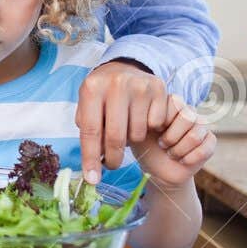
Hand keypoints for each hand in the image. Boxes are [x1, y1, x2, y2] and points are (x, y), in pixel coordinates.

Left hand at [76, 59, 167, 184]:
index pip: (90, 130)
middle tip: (112, 165)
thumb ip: (89, 135)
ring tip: (126, 130)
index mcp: (92, 88)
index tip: (93, 180)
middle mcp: (116, 84)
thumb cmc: (102, 96)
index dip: (91, 158)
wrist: (124, 67)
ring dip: (131, 141)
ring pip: (137, 133)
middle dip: (113, 158)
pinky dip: (148, 128)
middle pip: (115, 136)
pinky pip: (155, 124)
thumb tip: (93, 171)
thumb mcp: (88, 108)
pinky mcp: (159, 88)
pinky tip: (141, 119)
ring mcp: (139, 85)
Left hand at [134, 94, 215, 188]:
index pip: (174, 103)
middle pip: (187, 117)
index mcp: (170, 104)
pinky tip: (182, 160)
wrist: (159, 170)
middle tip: (162, 144)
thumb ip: (136, 120)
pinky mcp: (210, 140)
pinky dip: (189, 158)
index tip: (152, 131)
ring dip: (179, 149)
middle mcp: (188, 111)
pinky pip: (205, 148)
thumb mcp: (137, 131)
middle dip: (170, 137)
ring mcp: (201, 125)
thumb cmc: (146, 148)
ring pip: (195, 135)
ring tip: (170, 152)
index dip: (162, 121)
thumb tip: (134, 115)